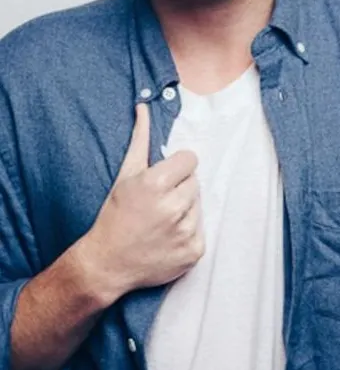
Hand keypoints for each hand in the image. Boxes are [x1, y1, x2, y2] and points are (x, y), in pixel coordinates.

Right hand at [84, 104, 204, 303]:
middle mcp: (173, 208)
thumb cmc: (115, 215)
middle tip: (158, 201)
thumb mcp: (125, 174)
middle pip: (195, 182)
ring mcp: (185, 232)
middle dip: (179, 188)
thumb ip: (140, 139)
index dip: (176, 167)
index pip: (190, 160)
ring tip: (161, 220)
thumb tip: (143, 106)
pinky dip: (187, 232)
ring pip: (198, 205)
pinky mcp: (193, 252)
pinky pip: (201, 230)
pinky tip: (167, 236)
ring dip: (184, 209)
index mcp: (156, 184)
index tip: (163, 178)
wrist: (107, 263)